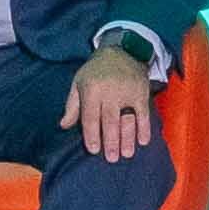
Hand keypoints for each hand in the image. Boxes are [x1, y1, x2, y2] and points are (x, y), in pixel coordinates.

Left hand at [65, 40, 157, 161]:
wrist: (122, 51)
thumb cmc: (96, 70)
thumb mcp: (79, 82)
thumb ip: (72, 105)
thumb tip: (64, 126)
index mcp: (91, 89)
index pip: (91, 117)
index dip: (92, 135)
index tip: (94, 150)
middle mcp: (110, 91)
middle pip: (110, 121)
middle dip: (110, 141)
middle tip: (111, 158)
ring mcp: (127, 92)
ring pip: (127, 120)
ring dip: (127, 139)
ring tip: (126, 154)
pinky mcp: (141, 93)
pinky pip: (144, 114)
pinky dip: (144, 128)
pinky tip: (143, 141)